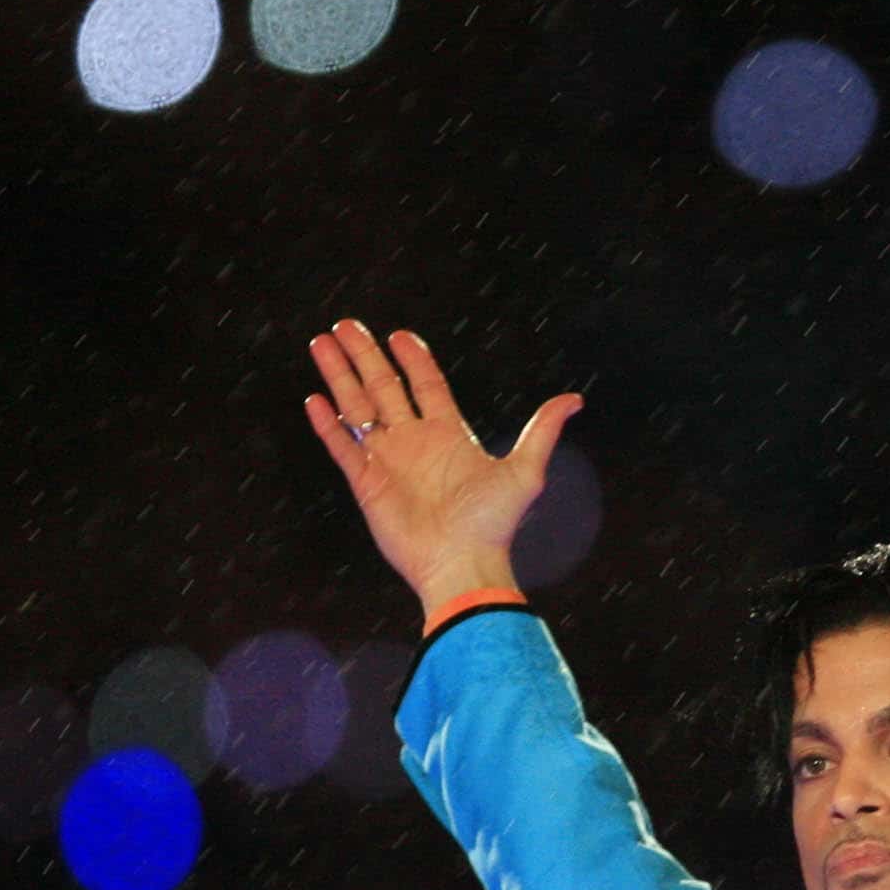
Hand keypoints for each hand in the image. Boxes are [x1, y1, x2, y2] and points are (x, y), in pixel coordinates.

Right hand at [305, 319, 582, 619]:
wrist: (462, 564)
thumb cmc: (493, 524)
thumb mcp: (525, 472)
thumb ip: (542, 431)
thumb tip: (574, 399)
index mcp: (448, 434)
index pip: (426, 385)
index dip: (413, 359)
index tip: (398, 334)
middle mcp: (414, 442)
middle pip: (383, 387)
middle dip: (364, 355)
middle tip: (346, 325)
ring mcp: (388, 461)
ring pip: (357, 407)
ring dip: (339, 375)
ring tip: (322, 343)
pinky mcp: (366, 483)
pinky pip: (342, 446)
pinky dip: (328, 424)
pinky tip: (315, 399)